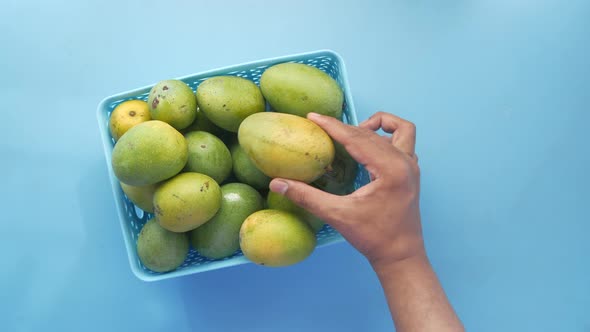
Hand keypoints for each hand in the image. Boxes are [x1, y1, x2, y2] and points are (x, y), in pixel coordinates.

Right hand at [269, 111, 423, 267]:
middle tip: (322, 127)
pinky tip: (369, 148)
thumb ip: (307, 197)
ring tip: (352, 133)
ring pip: (399, 130)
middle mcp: (405, 163)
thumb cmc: (373, 237)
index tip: (313, 117)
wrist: (400, 256)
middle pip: (372, 133)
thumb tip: (276, 184)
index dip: (332, 126)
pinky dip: (388, 137)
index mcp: (390, 169)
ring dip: (377, 125)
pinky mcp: (411, 173)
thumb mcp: (337, 216)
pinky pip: (405, 143)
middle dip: (346, 128)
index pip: (357, 138)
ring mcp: (412, 167)